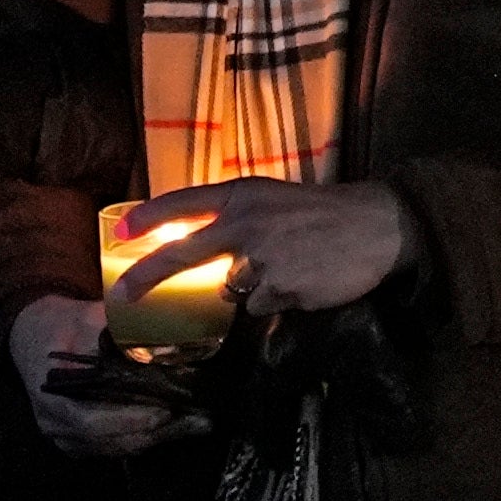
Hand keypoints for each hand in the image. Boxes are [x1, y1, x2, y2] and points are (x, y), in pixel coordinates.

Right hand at [9, 292, 189, 455]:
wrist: (37, 336)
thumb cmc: (64, 325)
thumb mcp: (88, 318)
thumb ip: (120, 330)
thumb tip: (166, 340)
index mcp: (49, 395)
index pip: (90, 421)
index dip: (128, 420)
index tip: (165, 413)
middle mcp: (54, 423)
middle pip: (110, 441)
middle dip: (158, 432)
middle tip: (201, 420)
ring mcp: (66, 436)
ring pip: (118, 448)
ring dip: (159, 438)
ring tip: (199, 423)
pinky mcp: (81, 441)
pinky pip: (116, 447)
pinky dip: (148, 438)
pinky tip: (180, 425)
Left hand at [128, 175, 413, 319]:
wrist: (380, 225)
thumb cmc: (327, 212)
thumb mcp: (277, 199)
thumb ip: (238, 217)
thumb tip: (202, 250)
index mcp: (245, 195)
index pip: (184, 202)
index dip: (148, 217)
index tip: (119, 232)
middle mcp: (246, 224)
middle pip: (182, 255)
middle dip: (146, 276)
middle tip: (123, 293)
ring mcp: (262, 259)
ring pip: (232, 288)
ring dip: (252, 285)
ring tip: (291, 267)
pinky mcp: (281, 289)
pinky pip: (262, 305)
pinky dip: (279, 298)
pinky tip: (305, 281)